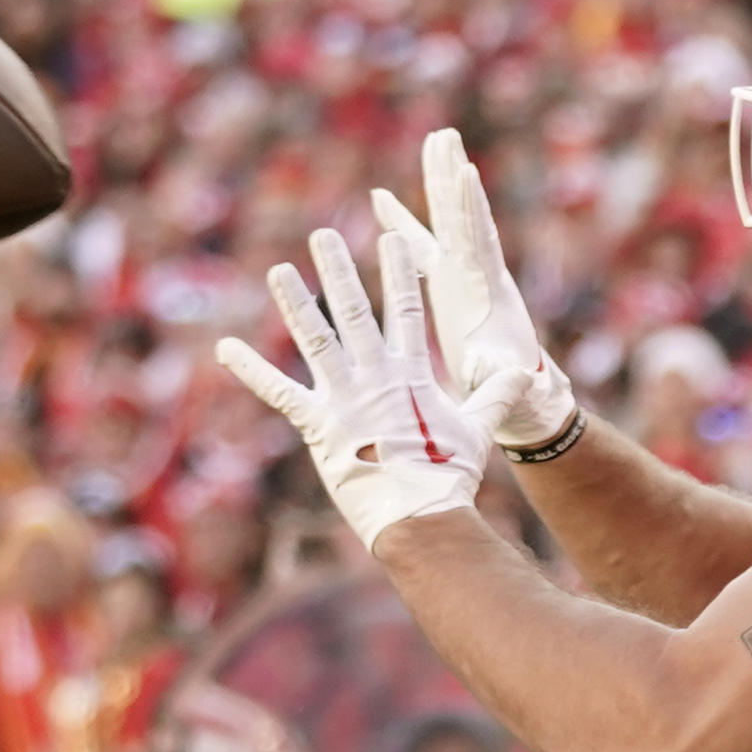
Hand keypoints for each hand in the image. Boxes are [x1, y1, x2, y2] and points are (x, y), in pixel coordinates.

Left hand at [213, 219, 487, 550]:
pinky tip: (224, 347)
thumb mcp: (478, 429)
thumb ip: (496, 396)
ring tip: (278, 270)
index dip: (399, 274)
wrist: (420, 517)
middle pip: (355, 312)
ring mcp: (344, 399)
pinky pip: (278, 392)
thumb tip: (527, 376)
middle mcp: (375, 377)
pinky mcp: (317, 427)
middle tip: (323, 234)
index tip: (392, 239)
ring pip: (315, 340)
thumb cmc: (450, 477)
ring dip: (295, 303)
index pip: (407, 312)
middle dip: (338, 271)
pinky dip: (250, 370)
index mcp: (411, 375)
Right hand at [373, 126, 581, 457]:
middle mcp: (476, 274)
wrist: (520, 401)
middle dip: (451, 177)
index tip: (467, 173)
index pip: (477, 241)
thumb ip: (492, 372)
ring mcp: (461, 276)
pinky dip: (403, 220)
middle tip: (446, 136)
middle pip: (461, 216)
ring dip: (437, 182)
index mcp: (487, 293)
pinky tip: (382, 199)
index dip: (471, 210)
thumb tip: (487, 365)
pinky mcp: (445, 285)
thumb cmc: (511, 395)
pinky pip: (421, 243)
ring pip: (444, 221)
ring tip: (434, 141)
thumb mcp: (498, 383)